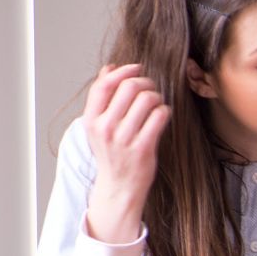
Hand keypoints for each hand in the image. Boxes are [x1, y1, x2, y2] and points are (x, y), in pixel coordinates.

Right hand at [83, 64, 169, 242]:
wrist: (119, 187)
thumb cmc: (111, 153)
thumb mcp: (98, 126)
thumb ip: (102, 98)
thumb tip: (109, 68)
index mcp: (91, 119)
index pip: (104, 84)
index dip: (123, 71)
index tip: (137, 68)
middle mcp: (105, 127)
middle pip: (129, 87)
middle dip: (145, 82)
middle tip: (151, 89)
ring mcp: (124, 138)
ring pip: (147, 99)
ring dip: (157, 97)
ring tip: (156, 105)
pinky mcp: (144, 147)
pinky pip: (160, 116)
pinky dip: (165, 111)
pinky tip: (163, 115)